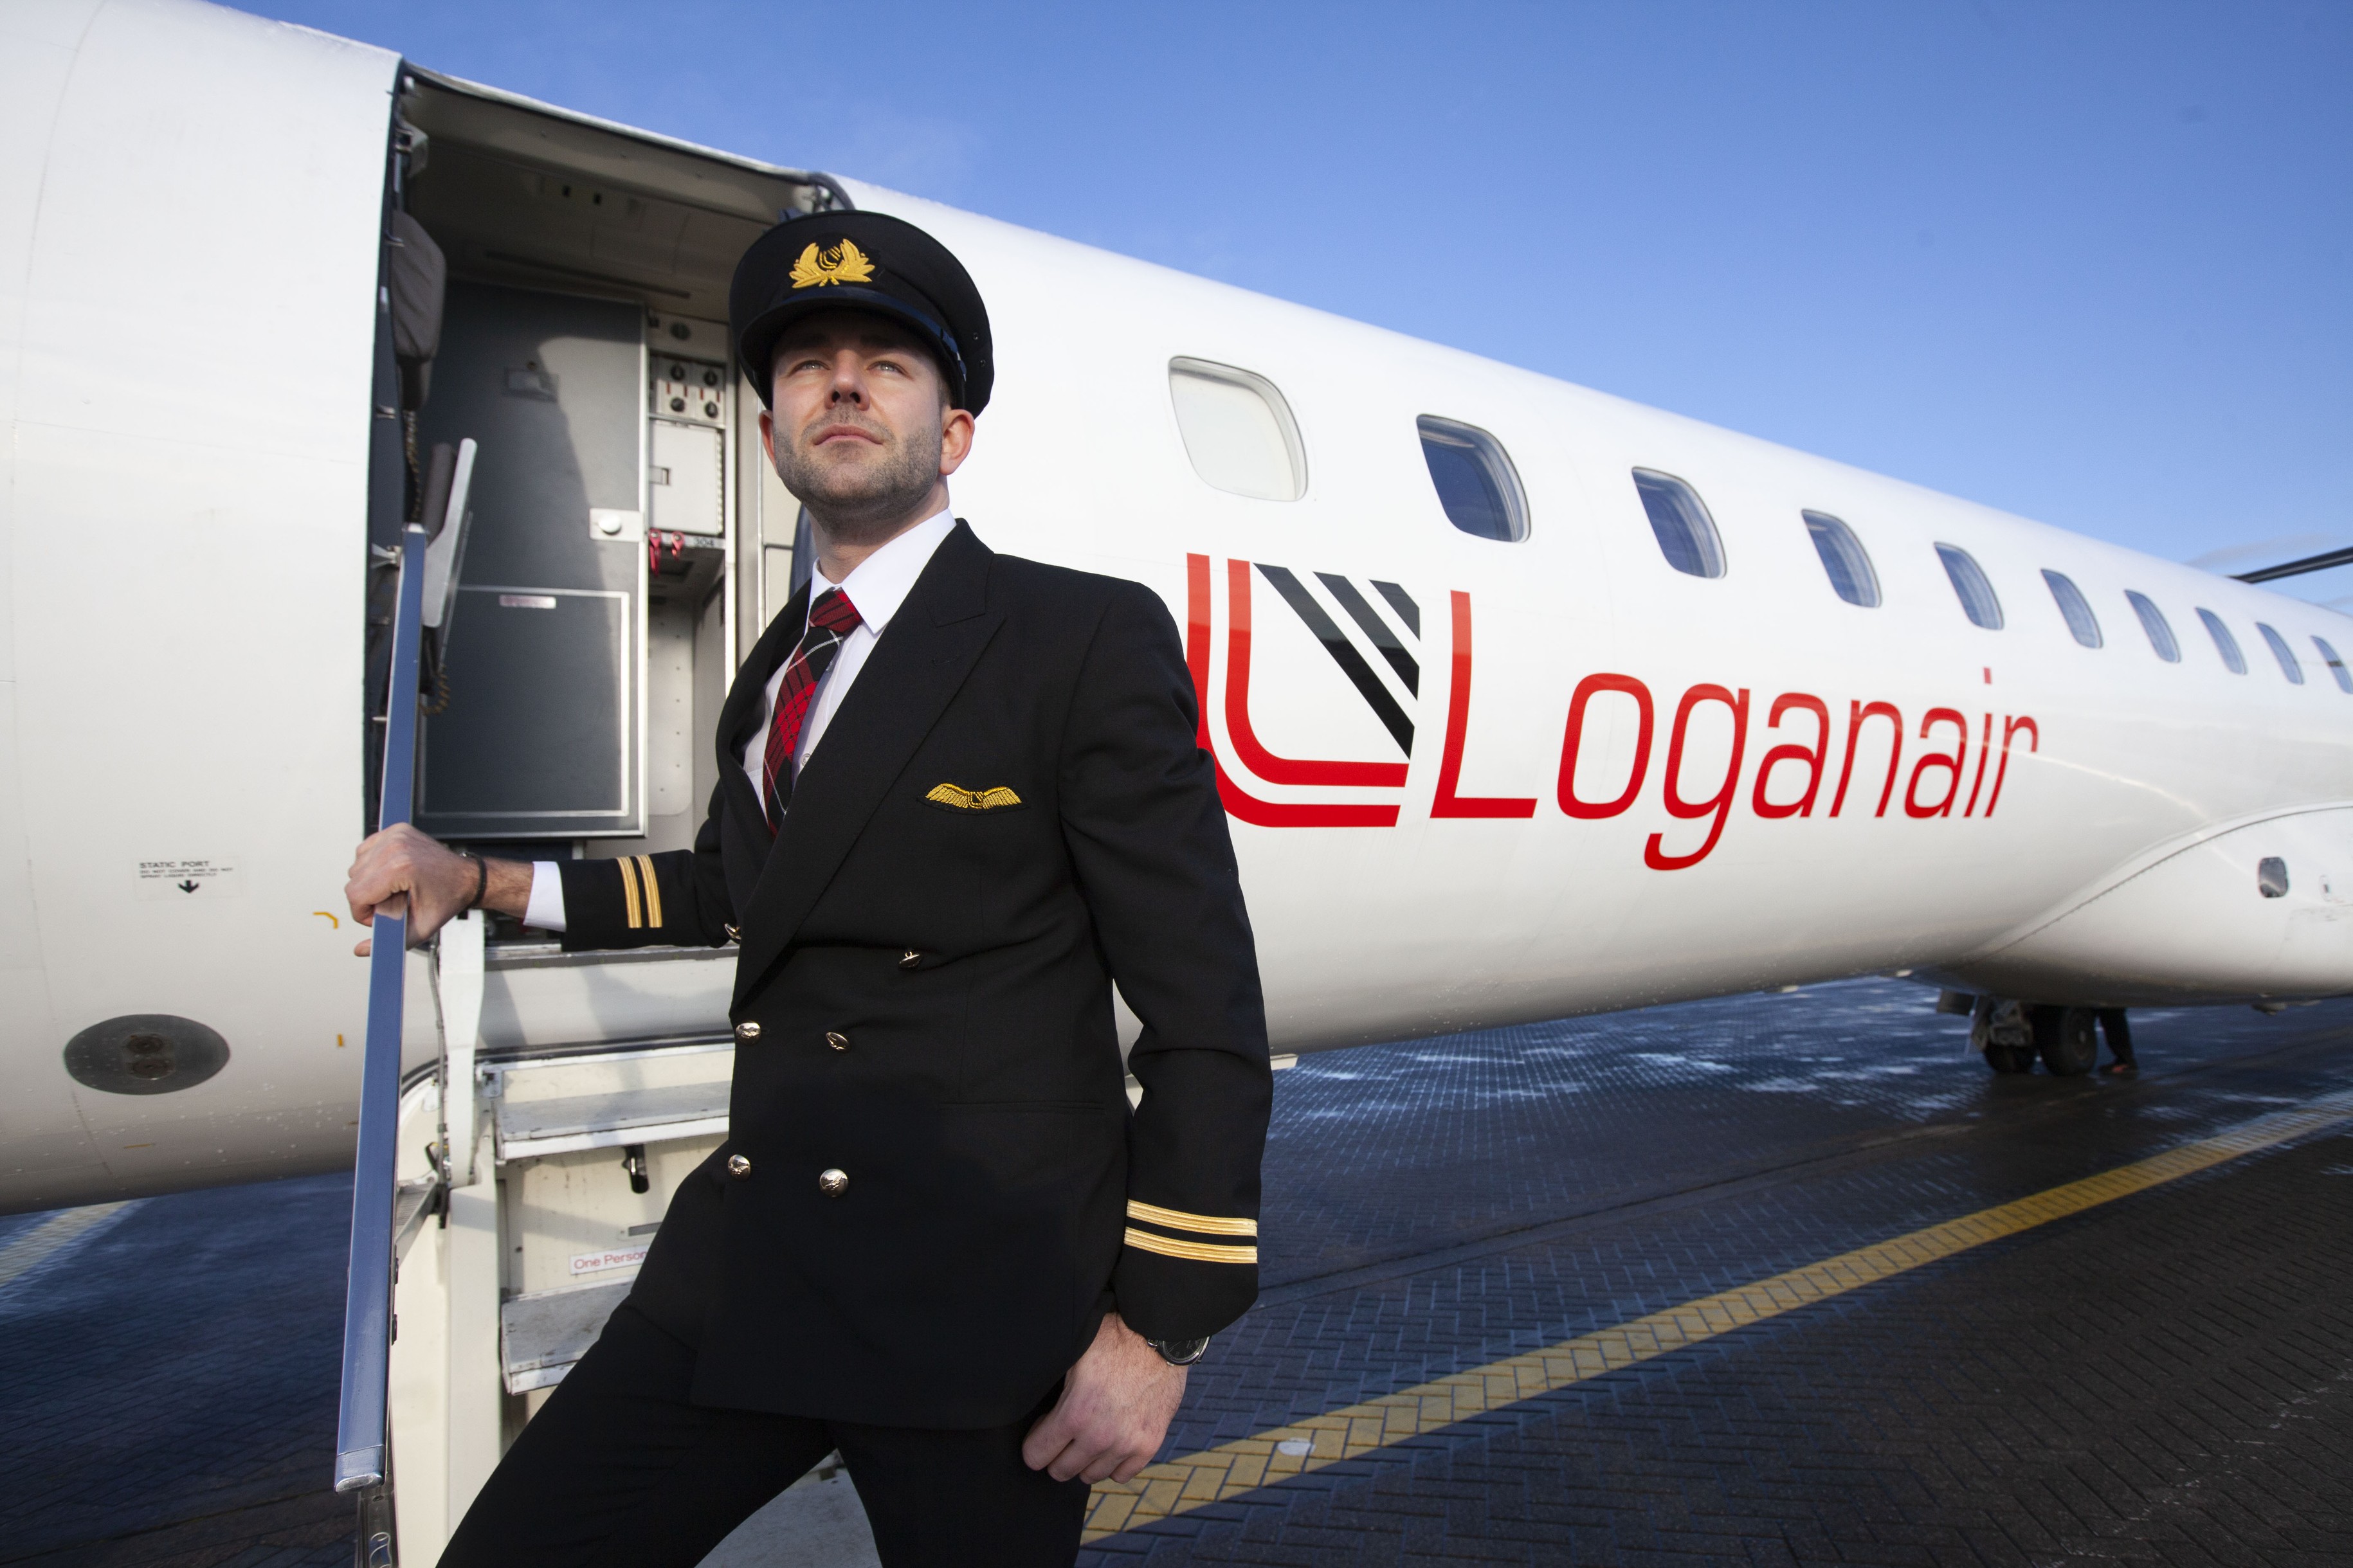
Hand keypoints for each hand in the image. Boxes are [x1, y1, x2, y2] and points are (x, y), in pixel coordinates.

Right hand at [345, 824, 516, 955]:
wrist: (466, 878)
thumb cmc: (446, 900)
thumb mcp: (420, 928)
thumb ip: (387, 942)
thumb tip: (360, 950)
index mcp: (400, 868)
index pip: (356, 895)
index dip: (362, 914)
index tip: (378, 917)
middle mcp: (395, 847)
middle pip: (354, 881)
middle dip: (367, 899)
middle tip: (390, 904)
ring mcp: (395, 835)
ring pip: (356, 866)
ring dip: (368, 882)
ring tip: (393, 889)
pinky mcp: (395, 830)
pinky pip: (365, 851)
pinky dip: (372, 865)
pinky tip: (391, 874)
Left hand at [1021, 1311, 1187, 1484]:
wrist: (1157, 1337)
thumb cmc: (1112, 1340)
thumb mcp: (1071, 1358)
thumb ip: (1052, 1390)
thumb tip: (1028, 1400)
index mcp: (1075, 1414)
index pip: (1035, 1456)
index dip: (1035, 1442)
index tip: (1043, 1429)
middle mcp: (1099, 1436)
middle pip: (1061, 1471)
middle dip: (1056, 1454)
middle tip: (1064, 1433)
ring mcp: (1126, 1444)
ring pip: (1090, 1476)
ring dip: (1085, 1460)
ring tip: (1088, 1435)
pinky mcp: (1149, 1445)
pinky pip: (1121, 1475)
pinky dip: (1113, 1463)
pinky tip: (1111, 1443)